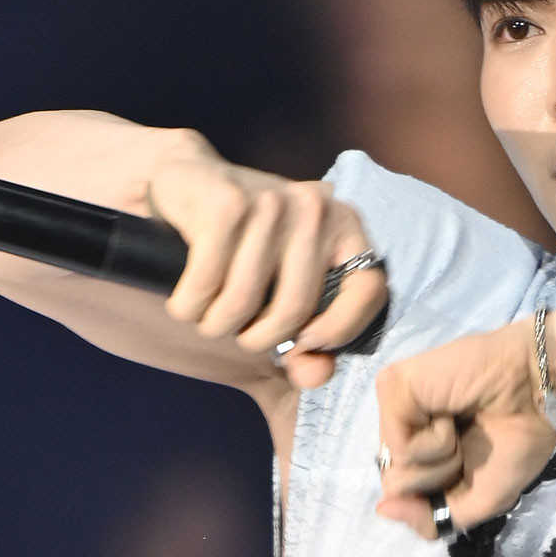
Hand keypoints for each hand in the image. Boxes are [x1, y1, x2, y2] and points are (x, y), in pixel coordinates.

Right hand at [150, 136, 386, 390]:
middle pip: (294, 309)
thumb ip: (309, 340)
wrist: (189, 180)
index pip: (370, 288)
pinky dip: (187, 306)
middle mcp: (314, 209)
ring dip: (214, 325)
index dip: (342, 329)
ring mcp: (271, 203)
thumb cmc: (243, 245)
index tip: (307, 344)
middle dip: (256, 339)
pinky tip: (185, 300)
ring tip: (207, 315)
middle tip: (238, 332)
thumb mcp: (283, 286)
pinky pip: (205, 286)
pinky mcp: (226, 206)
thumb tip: (315, 375)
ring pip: (241, 303)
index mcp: (344, 226)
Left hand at [374, 318, 555, 537]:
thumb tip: (382, 510)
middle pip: (395, 486)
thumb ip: (430, 519)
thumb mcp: (477, 500)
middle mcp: (400, 425)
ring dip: (442, 461)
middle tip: (468, 444)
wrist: (538, 396)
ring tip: (462, 427)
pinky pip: (399, 447)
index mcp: (418, 446)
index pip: (404, 496)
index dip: (439, 496)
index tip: (470, 468)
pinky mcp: (392, 387)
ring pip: (394, 471)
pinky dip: (436, 442)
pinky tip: (451, 415)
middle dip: (440, 479)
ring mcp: (393, 406)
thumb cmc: (516, 439)